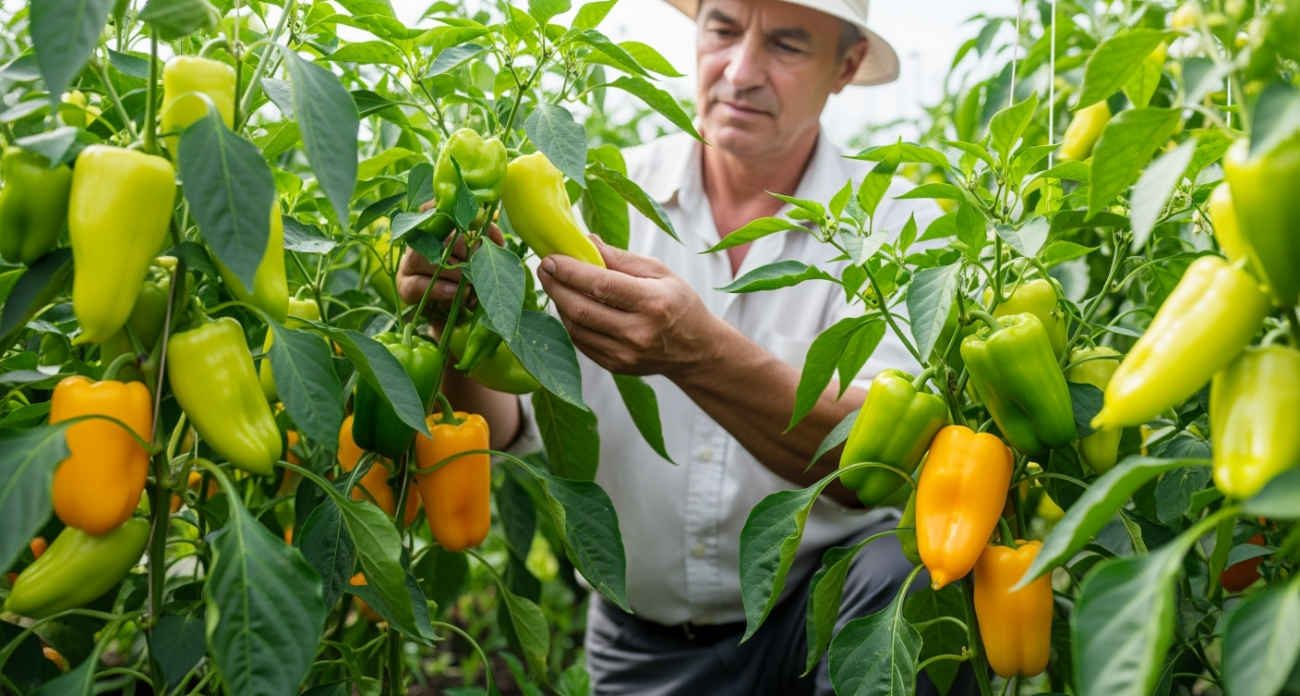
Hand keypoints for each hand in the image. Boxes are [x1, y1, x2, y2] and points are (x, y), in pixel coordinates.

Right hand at [395, 200, 504, 320]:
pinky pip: (416, 284)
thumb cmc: (471, 280)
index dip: (438, 206)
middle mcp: (417, 242)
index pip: (428, 209)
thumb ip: (490, 243)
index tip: (459, 211)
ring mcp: (408, 264)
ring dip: (450, 271)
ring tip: (469, 284)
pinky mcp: (405, 287)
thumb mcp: (485, 260)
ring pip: (421, 258)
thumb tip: (489, 227)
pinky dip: (438, 288)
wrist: (457, 314)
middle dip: (458, 247)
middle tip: (477, 261)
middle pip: (430, 234)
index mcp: (435, 231)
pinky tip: (454, 293)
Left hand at [538, 237, 722, 378]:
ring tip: (554, 284)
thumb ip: (620, 258)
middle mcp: (638, 332)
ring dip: (558, 303)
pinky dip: (569, 321)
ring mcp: (625, 354)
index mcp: (652, 302)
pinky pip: (580, 342)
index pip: (601, 285)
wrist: (696, 351)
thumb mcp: (660, 272)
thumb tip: (586, 240)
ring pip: (576, 327)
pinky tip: (568, 304)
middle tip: (544, 268)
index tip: (550, 257)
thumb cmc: (678, 304)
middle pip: (581, 309)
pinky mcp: (615, 366)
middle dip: (555, 286)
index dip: (570, 271)